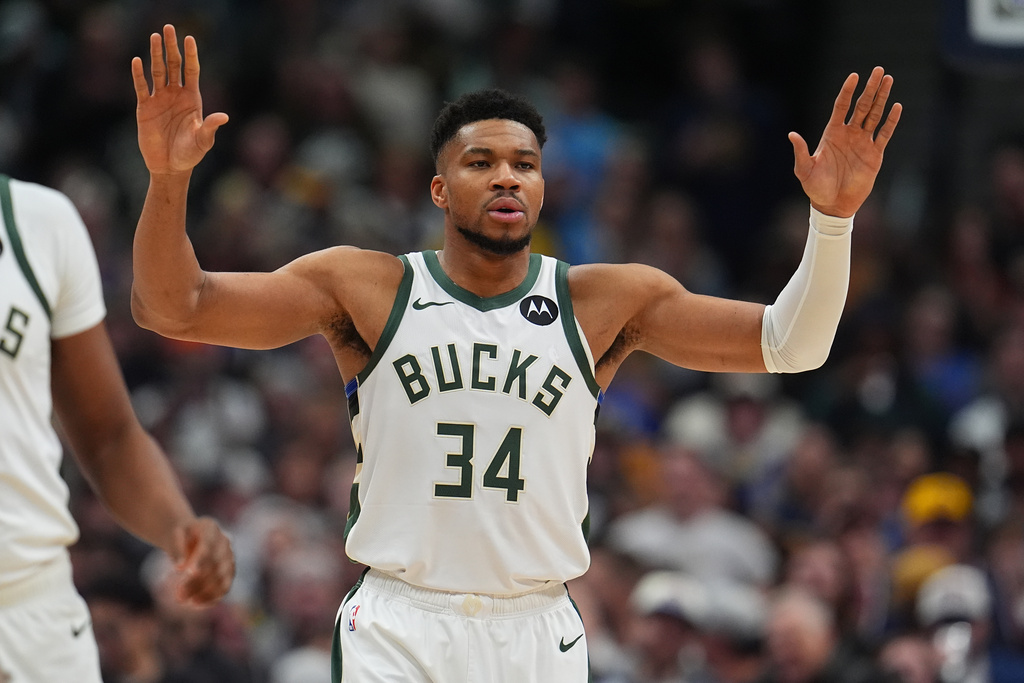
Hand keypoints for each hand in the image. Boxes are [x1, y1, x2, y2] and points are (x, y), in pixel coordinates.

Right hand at [132, 25, 227, 175]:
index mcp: (192, 99)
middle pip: (174, 65)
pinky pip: (141, 87)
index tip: (190, 37)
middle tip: (168, 27)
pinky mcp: (144, 108)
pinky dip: (139, 74)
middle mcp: (175, 95)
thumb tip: (224, 117)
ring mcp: (159, 100)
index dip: (191, 55)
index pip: (191, 71)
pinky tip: (137, 60)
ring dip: (155, 54)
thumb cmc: (190, 155)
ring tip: (154, 36)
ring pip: (157, 71)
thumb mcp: (203, 141)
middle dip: (172, 47)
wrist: (170, 167)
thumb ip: (210, 127)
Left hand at [170, 516, 234, 605]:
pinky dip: (212, 597)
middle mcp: (224, 542)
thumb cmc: (181, 535)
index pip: (208, 545)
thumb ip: (176, 547)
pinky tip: (195, 603)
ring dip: (204, 592)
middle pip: (215, 564)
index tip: (187, 573)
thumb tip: (179, 568)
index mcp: (210, 528)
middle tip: (178, 595)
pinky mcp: (229, 572)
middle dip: (197, 581)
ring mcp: (230, 557)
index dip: (201, 559)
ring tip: (183, 600)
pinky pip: (225, 587)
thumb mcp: (173, 535)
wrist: (191, 536)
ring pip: (221, 578)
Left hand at [789, 66, 901, 217]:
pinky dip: (891, 121)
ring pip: (875, 115)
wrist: (832, 205)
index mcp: (832, 134)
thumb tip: (791, 134)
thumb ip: (800, 151)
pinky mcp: (875, 154)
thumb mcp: (804, 169)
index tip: (854, 76)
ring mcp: (863, 143)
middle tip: (878, 70)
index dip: (847, 91)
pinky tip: (896, 106)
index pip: (841, 106)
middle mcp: (849, 134)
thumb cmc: (815, 187)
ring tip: (888, 80)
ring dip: (882, 98)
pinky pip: (884, 134)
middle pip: (862, 106)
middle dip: (870, 88)